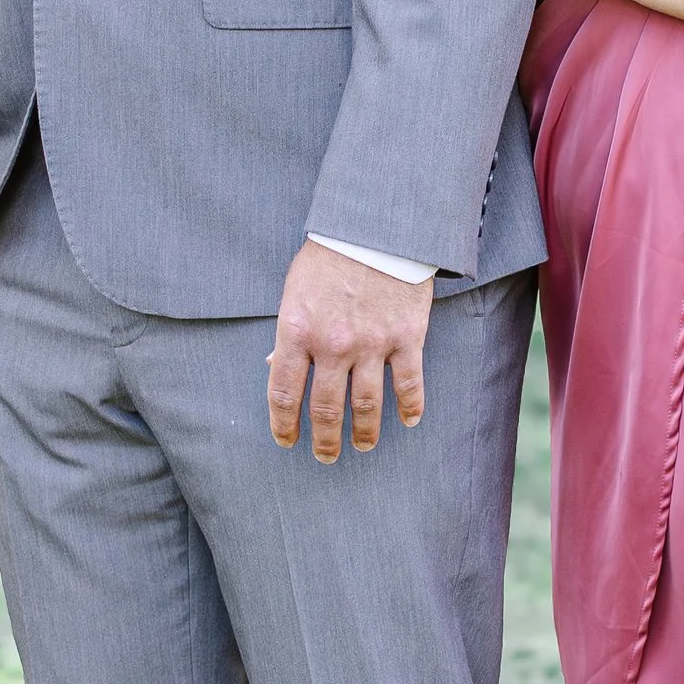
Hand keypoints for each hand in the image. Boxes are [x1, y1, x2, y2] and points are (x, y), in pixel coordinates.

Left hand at [267, 242, 433, 460]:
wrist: (376, 227)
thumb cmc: (329, 255)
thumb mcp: (294, 290)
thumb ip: (286, 331)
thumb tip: (273, 364)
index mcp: (297, 332)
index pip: (284, 393)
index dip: (283, 425)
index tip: (286, 441)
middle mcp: (333, 345)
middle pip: (326, 409)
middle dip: (324, 440)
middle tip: (325, 456)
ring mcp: (371, 344)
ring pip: (366, 405)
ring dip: (364, 432)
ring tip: (364, 446)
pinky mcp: (406, 338)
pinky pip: (409, 384)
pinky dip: (410, 407)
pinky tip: (408, 421)